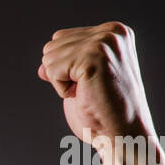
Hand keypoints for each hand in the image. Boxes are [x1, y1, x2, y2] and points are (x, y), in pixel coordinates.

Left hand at [38, 21, 155, 151]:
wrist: (123, 133)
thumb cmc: (104, 112)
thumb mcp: (81, 81)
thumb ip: (64, 65)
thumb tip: (41, 67)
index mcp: (113, 31)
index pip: (60, 38)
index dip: (65, 68)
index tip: (91, 82)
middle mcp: (111, 32)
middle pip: (51, 46)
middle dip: (61, 74)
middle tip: (89, 90)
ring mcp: (103, 42)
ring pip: (49, 58)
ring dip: (62, 83)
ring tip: (89, 92)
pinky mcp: (93, 58)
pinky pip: (53, 71)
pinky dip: (62, 90)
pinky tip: (86, 95)